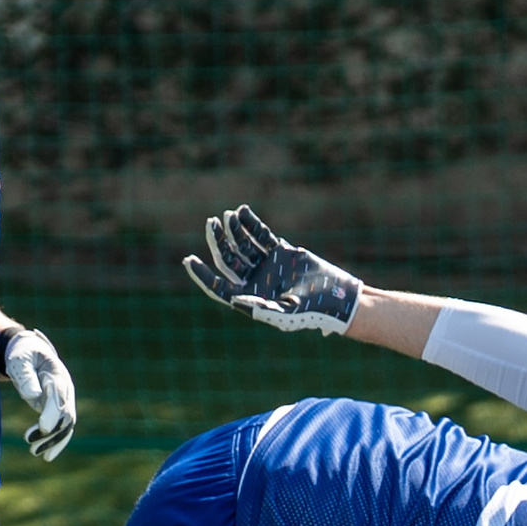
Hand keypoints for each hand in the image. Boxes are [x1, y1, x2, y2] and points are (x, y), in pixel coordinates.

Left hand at [0, 328, 77, 461]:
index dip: (52, 413)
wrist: (28, 351)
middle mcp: (65, 387)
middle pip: (65, 413)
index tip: (43, 428)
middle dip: (51, 431)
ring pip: (66, 424)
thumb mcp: (20, 360)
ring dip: (53, 441)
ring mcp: (64, 399)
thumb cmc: (21, 354)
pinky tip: (46, 455)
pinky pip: (62, 427)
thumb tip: (34, 396)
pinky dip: (56, 442)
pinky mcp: (58, 408)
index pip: (58, 396)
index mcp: (56, 373)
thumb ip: (26, 377)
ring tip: (35, 453)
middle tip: (30, 443)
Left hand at [181, 205, 360, 333]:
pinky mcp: (281, 252)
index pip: (218, 286)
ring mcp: (267, 265)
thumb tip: (233, 299)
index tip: (188, 260)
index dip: (202, 275)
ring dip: (233, 230)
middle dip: (218, 242)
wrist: (337, 298)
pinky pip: (262, 236)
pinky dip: (251, 224)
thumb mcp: (285, 314)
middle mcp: (255, 281)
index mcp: (250, 297)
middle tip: (210, 223)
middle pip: (229, 260)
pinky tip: (241, 212)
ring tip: (225, 215)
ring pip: (243, 245)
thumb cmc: (312, 312)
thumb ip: (260, 307)